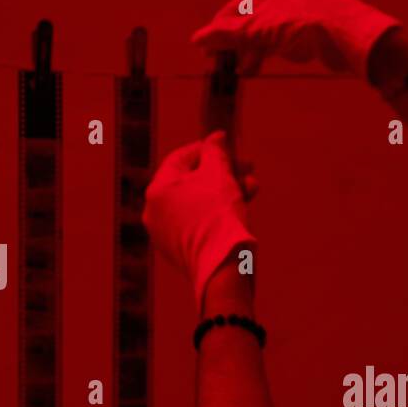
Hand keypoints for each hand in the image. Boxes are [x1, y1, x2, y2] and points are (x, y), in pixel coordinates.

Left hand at [143, 131, 258, 309]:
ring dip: (226, 193)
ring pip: (198, 204)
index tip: (230, 146)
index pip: (181, 158)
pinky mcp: (181, 252)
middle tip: (247, 171)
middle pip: (191, 182)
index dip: (208, 149)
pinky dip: (218, 215)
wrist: (223, 268)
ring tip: (251, 191)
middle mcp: (155, 212)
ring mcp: (166, 235)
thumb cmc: (219, 216)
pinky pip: (199, 224)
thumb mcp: (219, 174)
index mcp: (157, 190)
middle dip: (223, 174)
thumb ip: (216, 152)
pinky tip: (241, 211)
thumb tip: (216, 138)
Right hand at [191, 0, 399, 77]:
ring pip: (266, 30)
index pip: (237, 3)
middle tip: (221, 62)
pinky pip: (281, 40)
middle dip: (237, 41)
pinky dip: (268, 52)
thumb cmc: (309, 24)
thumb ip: (230, 34)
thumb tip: (198, 39)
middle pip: (251, 17)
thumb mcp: (262, 29)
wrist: (353, 40)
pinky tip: (257, 67)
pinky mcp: (310, 29)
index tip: (206, 47)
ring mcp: (299, 8)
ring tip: (240, 70)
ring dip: (251, 50)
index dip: (220, 26)